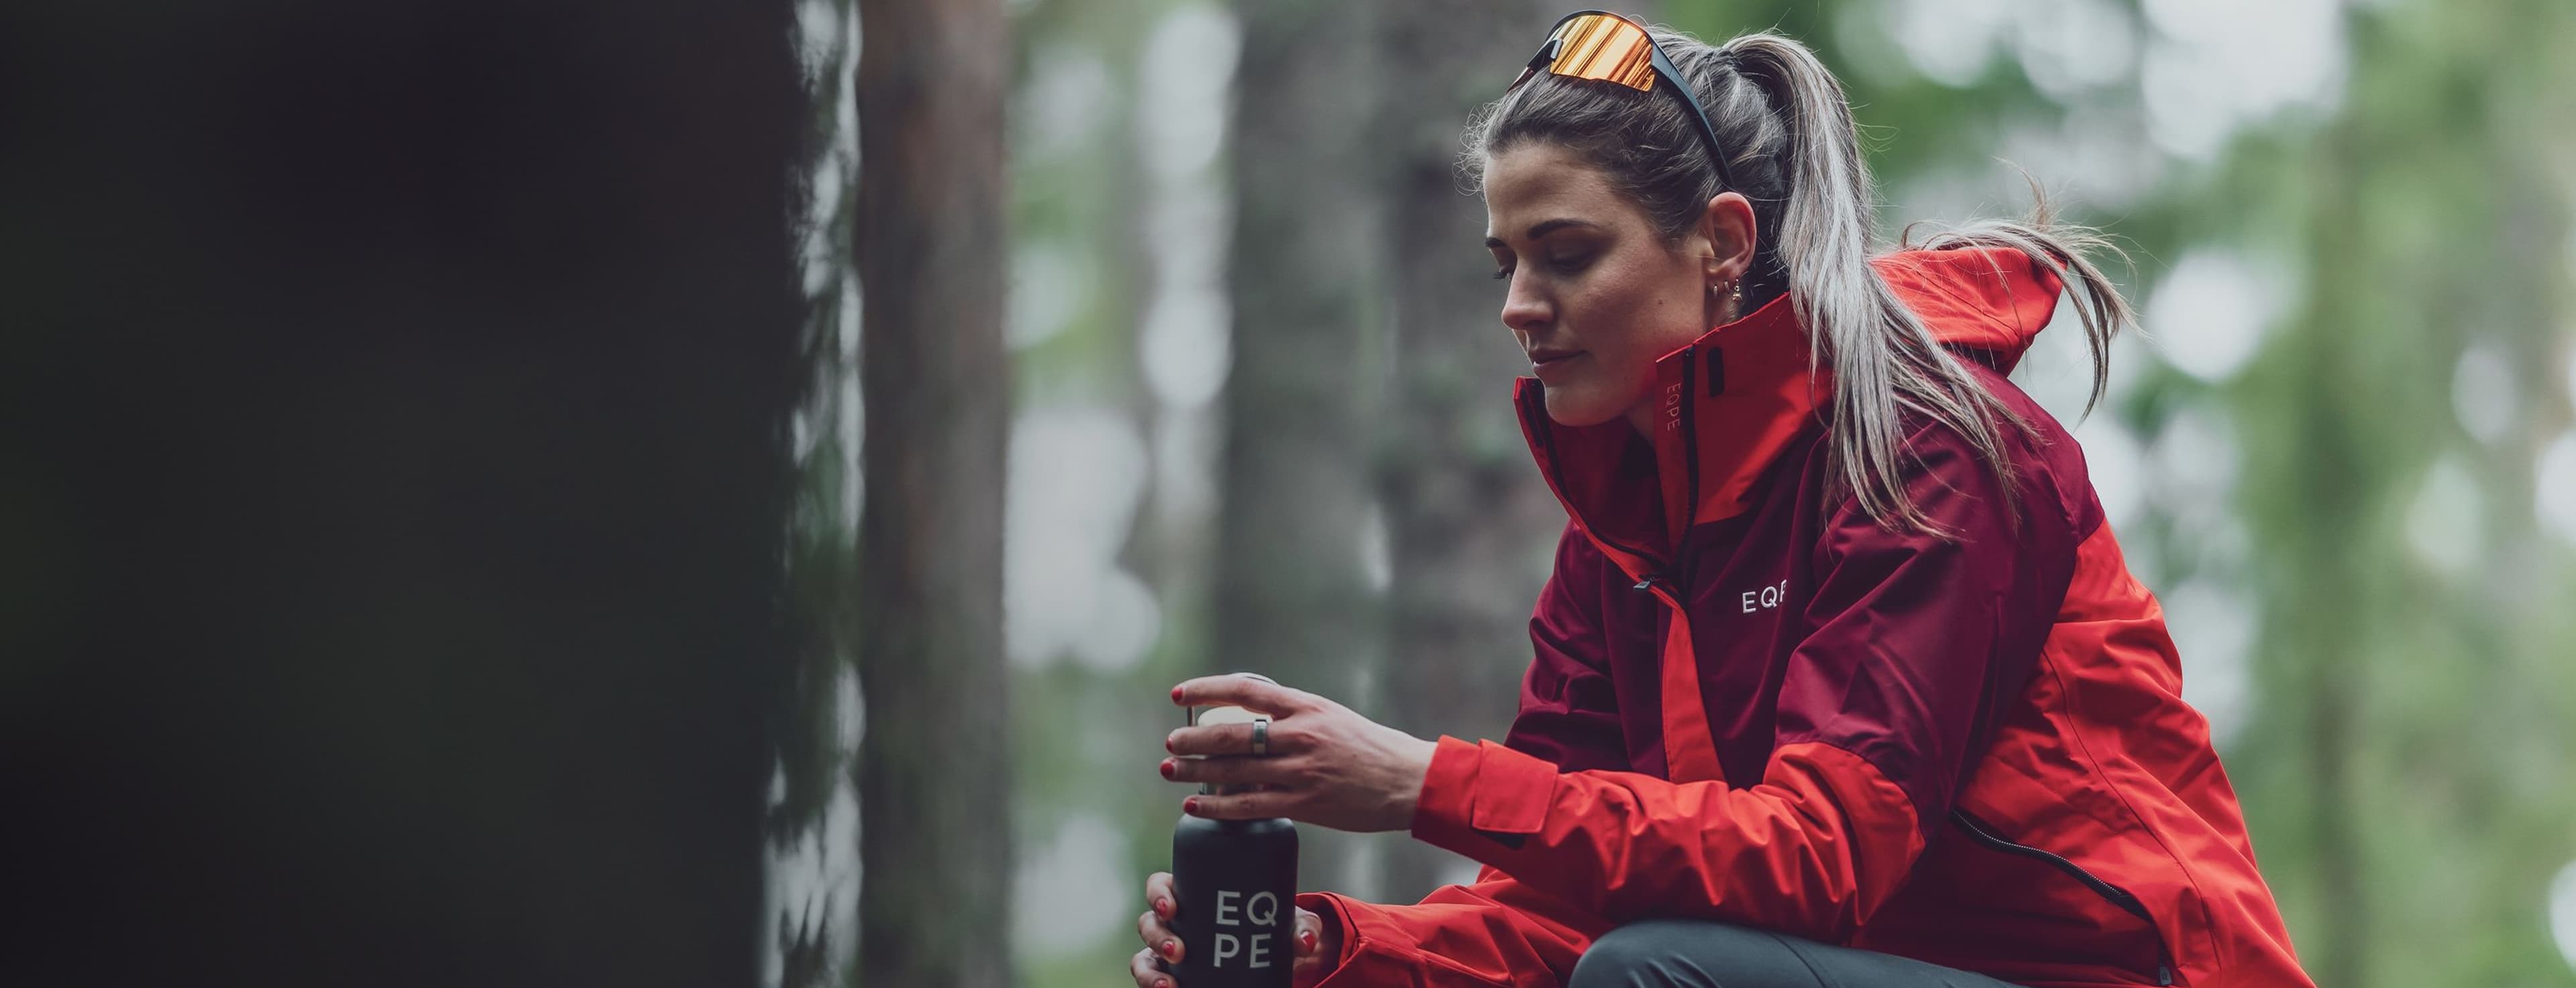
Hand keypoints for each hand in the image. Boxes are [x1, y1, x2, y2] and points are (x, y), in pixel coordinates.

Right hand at [1130, 870, 1337, 987]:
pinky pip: (1154, 982)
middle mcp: (1175, 923)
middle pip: (1149, 922)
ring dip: (1150, 972)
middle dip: (1157, 936)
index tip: (1173, 907)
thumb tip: (1303, 942)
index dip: (1158, 893)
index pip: (1161, 885)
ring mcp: (1171, 952)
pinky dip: (1155, 986)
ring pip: (1144, 958)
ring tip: (1171, 984)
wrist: (1276, 960)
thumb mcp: (1290, 922)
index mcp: (1192, 893)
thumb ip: (1302, 926)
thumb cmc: (1273, 926)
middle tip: (1180, 951)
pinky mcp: (1174, 977)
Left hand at [1161, 676, 1437, 832]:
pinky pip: (1251, 805)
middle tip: (1172, 741)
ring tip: (1170, 770)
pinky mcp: (1305, 804)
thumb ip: (1292, 718)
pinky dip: (1218, 806)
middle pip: (1232, 733)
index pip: (1246, 689)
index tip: (1180, 695)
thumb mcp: (1331, 718)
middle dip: (1194, 738)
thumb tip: (1248, 722)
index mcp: (1307, 707)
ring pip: (1235, 771)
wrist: (1408, 781)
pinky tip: (1196, 806)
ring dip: (1196, 772)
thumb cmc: (1369, 749)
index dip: (1207, 689)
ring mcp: (1302, 771)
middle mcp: (1301, 735)